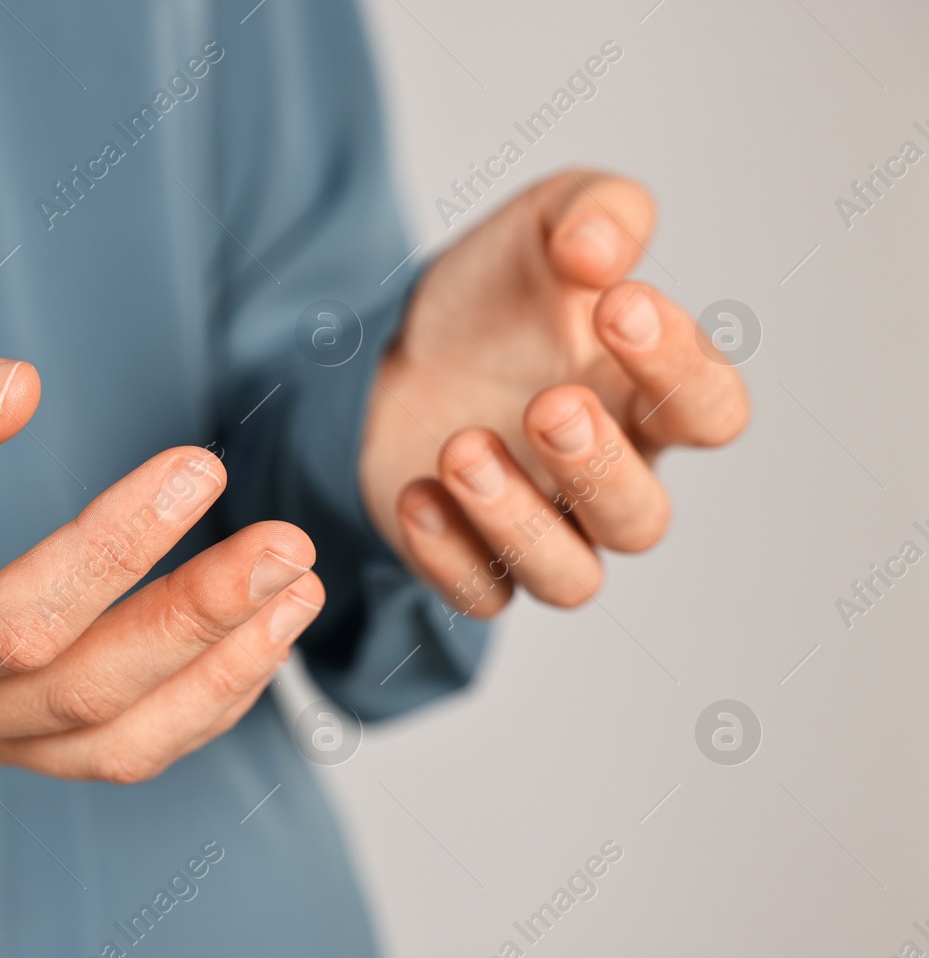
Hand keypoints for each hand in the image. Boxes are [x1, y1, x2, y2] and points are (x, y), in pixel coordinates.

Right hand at [0, 353, 323, 781]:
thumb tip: (19, 391)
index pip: (14, 621)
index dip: (113, 550)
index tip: (196, 468)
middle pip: (86, 692)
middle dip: (198, 619)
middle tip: (289, 545)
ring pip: (122, 741)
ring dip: (223, 671)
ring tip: (300, 589)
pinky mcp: (25, 742)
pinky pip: (129, 745)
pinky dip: (208, 698)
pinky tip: (263, 632)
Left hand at [360, 170, 749, 615]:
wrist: (395, 342)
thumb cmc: (495, 295)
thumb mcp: (544, 223)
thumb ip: (594, 213)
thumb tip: (599, 250)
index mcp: (647, 398)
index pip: (709, 409)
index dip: (680, 367)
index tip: (619, 304)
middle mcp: (605, 477)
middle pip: (640, 519)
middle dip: (598, 467)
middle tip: (548, 404)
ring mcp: (539, 526)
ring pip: (569, 578)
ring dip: (518, 521)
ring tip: (462, 447)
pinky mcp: (467, 556)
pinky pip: (481, 596)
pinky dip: (450, 557)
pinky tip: (415, 495)